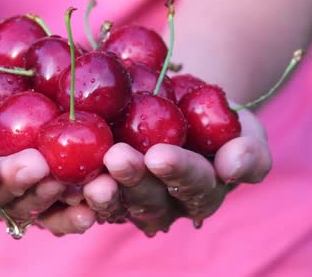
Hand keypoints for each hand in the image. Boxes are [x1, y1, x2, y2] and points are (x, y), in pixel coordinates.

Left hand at [82, 107, 271, 235]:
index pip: (194, 185)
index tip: (160, 155)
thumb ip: (249, 150)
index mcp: (202, 192)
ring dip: (103, 192)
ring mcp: (130, 202)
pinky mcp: (101, 193)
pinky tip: (62, 177)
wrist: (175, 106)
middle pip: (149, 200)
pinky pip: (85, 199)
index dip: (178, 172)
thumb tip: (233, 166)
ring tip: (91, 178)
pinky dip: (74, 191)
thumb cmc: (215, 119)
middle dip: (133, 180)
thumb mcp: (244, 128)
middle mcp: (165, 205)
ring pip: (116, 204)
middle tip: (117, 158)